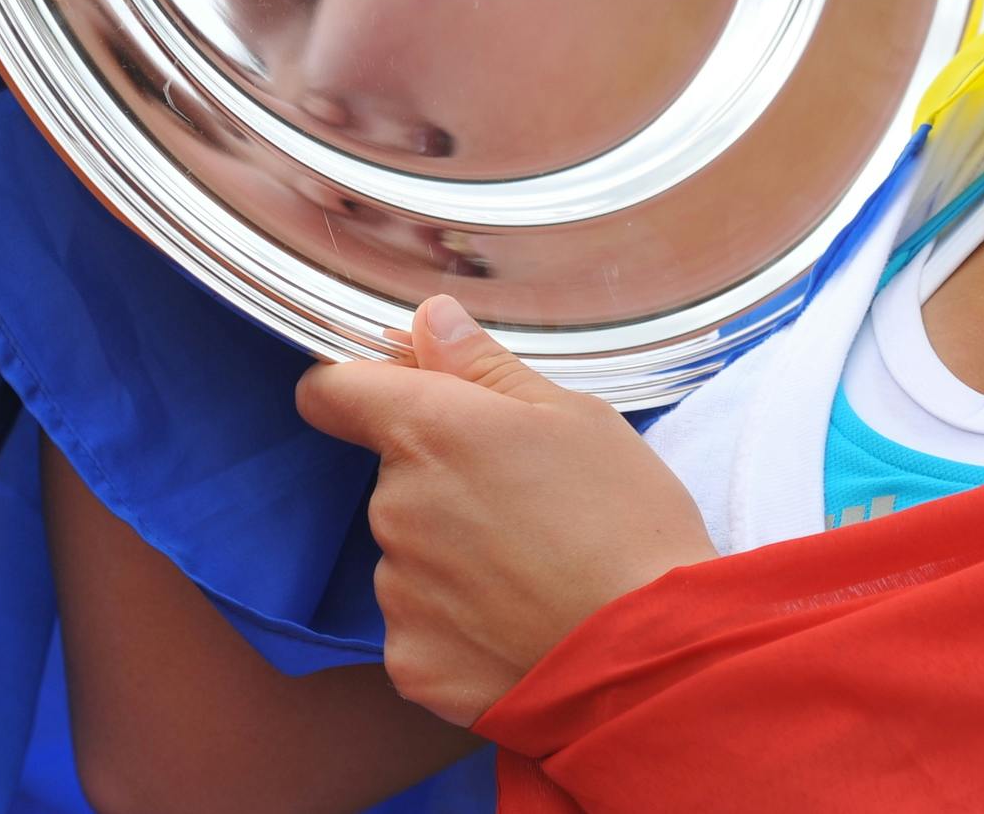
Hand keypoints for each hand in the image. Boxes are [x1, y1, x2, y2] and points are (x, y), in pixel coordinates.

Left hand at [293, 295, 716, 728]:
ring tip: (536, 571)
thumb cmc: (625, 519)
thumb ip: (486, 368)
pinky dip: (459, 626)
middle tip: (528, 504)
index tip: (389, 399)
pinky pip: (420, 628)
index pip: (333, 393)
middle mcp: (395, 508)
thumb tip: (429, 320)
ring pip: (411, 556)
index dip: (355, 389)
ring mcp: (396, 593)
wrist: (649, 653)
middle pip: (396, 479)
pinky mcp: (410, 663)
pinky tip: (520, 625)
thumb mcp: (576, 418)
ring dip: (454, 557)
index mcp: (430, 432)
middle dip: (445, 483)